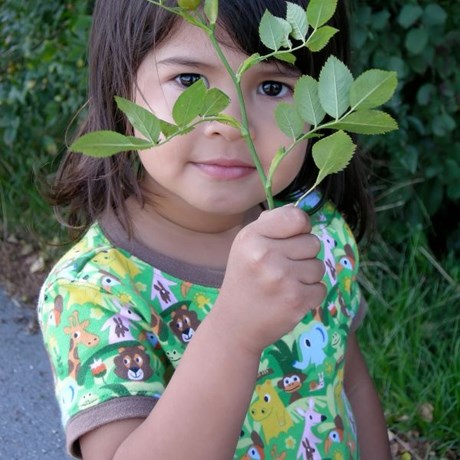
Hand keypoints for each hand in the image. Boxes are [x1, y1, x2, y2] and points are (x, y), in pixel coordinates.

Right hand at [211, 205, 325, 355]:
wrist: (235, 325)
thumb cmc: (244, 280)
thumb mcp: (246, 246)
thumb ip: (270, 225)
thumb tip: (297, 214)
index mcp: (251, 237)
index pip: (297, 217)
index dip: (301, 227)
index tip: (293, 238)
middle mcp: (265, 255)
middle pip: (312, 242)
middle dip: (303, 255)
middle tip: (281, 269)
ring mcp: (282, 279)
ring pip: (318, 266)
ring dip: (306, 277)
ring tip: (284, 285)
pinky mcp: (296, 301)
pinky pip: (321, 288)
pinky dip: (309, 295)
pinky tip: (289, 299)